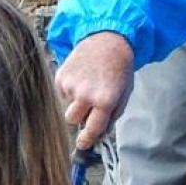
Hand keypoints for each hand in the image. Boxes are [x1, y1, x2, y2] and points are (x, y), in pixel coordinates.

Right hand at [55, 31, 134, 149]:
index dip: (86, 140)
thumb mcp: (125, 93)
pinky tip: (81, 76)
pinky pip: (62, 93)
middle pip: (73, 120)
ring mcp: (71, 85)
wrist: (108, 40)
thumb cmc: (119, 69)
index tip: (83, 144)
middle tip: (89, 104)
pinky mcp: (61, 76)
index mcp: (105, 100)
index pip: (92, 129)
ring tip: (87, 86)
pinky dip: (69, 89)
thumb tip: (99, 134)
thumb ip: (113, 115)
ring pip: (67, 106)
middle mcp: (86, 94)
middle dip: (80, 116)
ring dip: (75, 103)